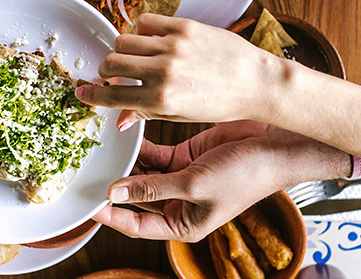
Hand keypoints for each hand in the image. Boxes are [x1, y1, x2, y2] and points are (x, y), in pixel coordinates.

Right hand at [76, 13, 280, 126]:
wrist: (257, 82)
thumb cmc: (221, 103)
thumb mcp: (181, 115)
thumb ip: (145, 113)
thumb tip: (119, 120)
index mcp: (161, 99)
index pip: (113, 95)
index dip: (92, 94)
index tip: (81, 91)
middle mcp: (164, 71)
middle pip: (111, 62)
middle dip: (107, 70)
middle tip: (115, 74)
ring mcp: (173, 46)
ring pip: (124, 40)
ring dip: (123, 49)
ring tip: (136, 57)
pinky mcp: (184, 26)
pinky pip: (145, 22)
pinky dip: (142, 31)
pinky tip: (153, 41)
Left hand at [93, 122, 350, 241]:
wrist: (274, 145)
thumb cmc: (245, 175)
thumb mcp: (194, 185)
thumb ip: (153, 189)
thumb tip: (115, 193)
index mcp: (184, 224)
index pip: (136, 225)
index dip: (110, 216)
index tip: (86, 204)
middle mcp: (179, 204)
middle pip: (136, 198)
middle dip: (114, 186)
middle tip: (88, 171)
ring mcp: (180, 178)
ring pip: (142, 174)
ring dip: (125, 164)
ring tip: (101, 151)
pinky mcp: (184, 156)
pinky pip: (154, 154)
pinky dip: (140, 147)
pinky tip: (124, 136)